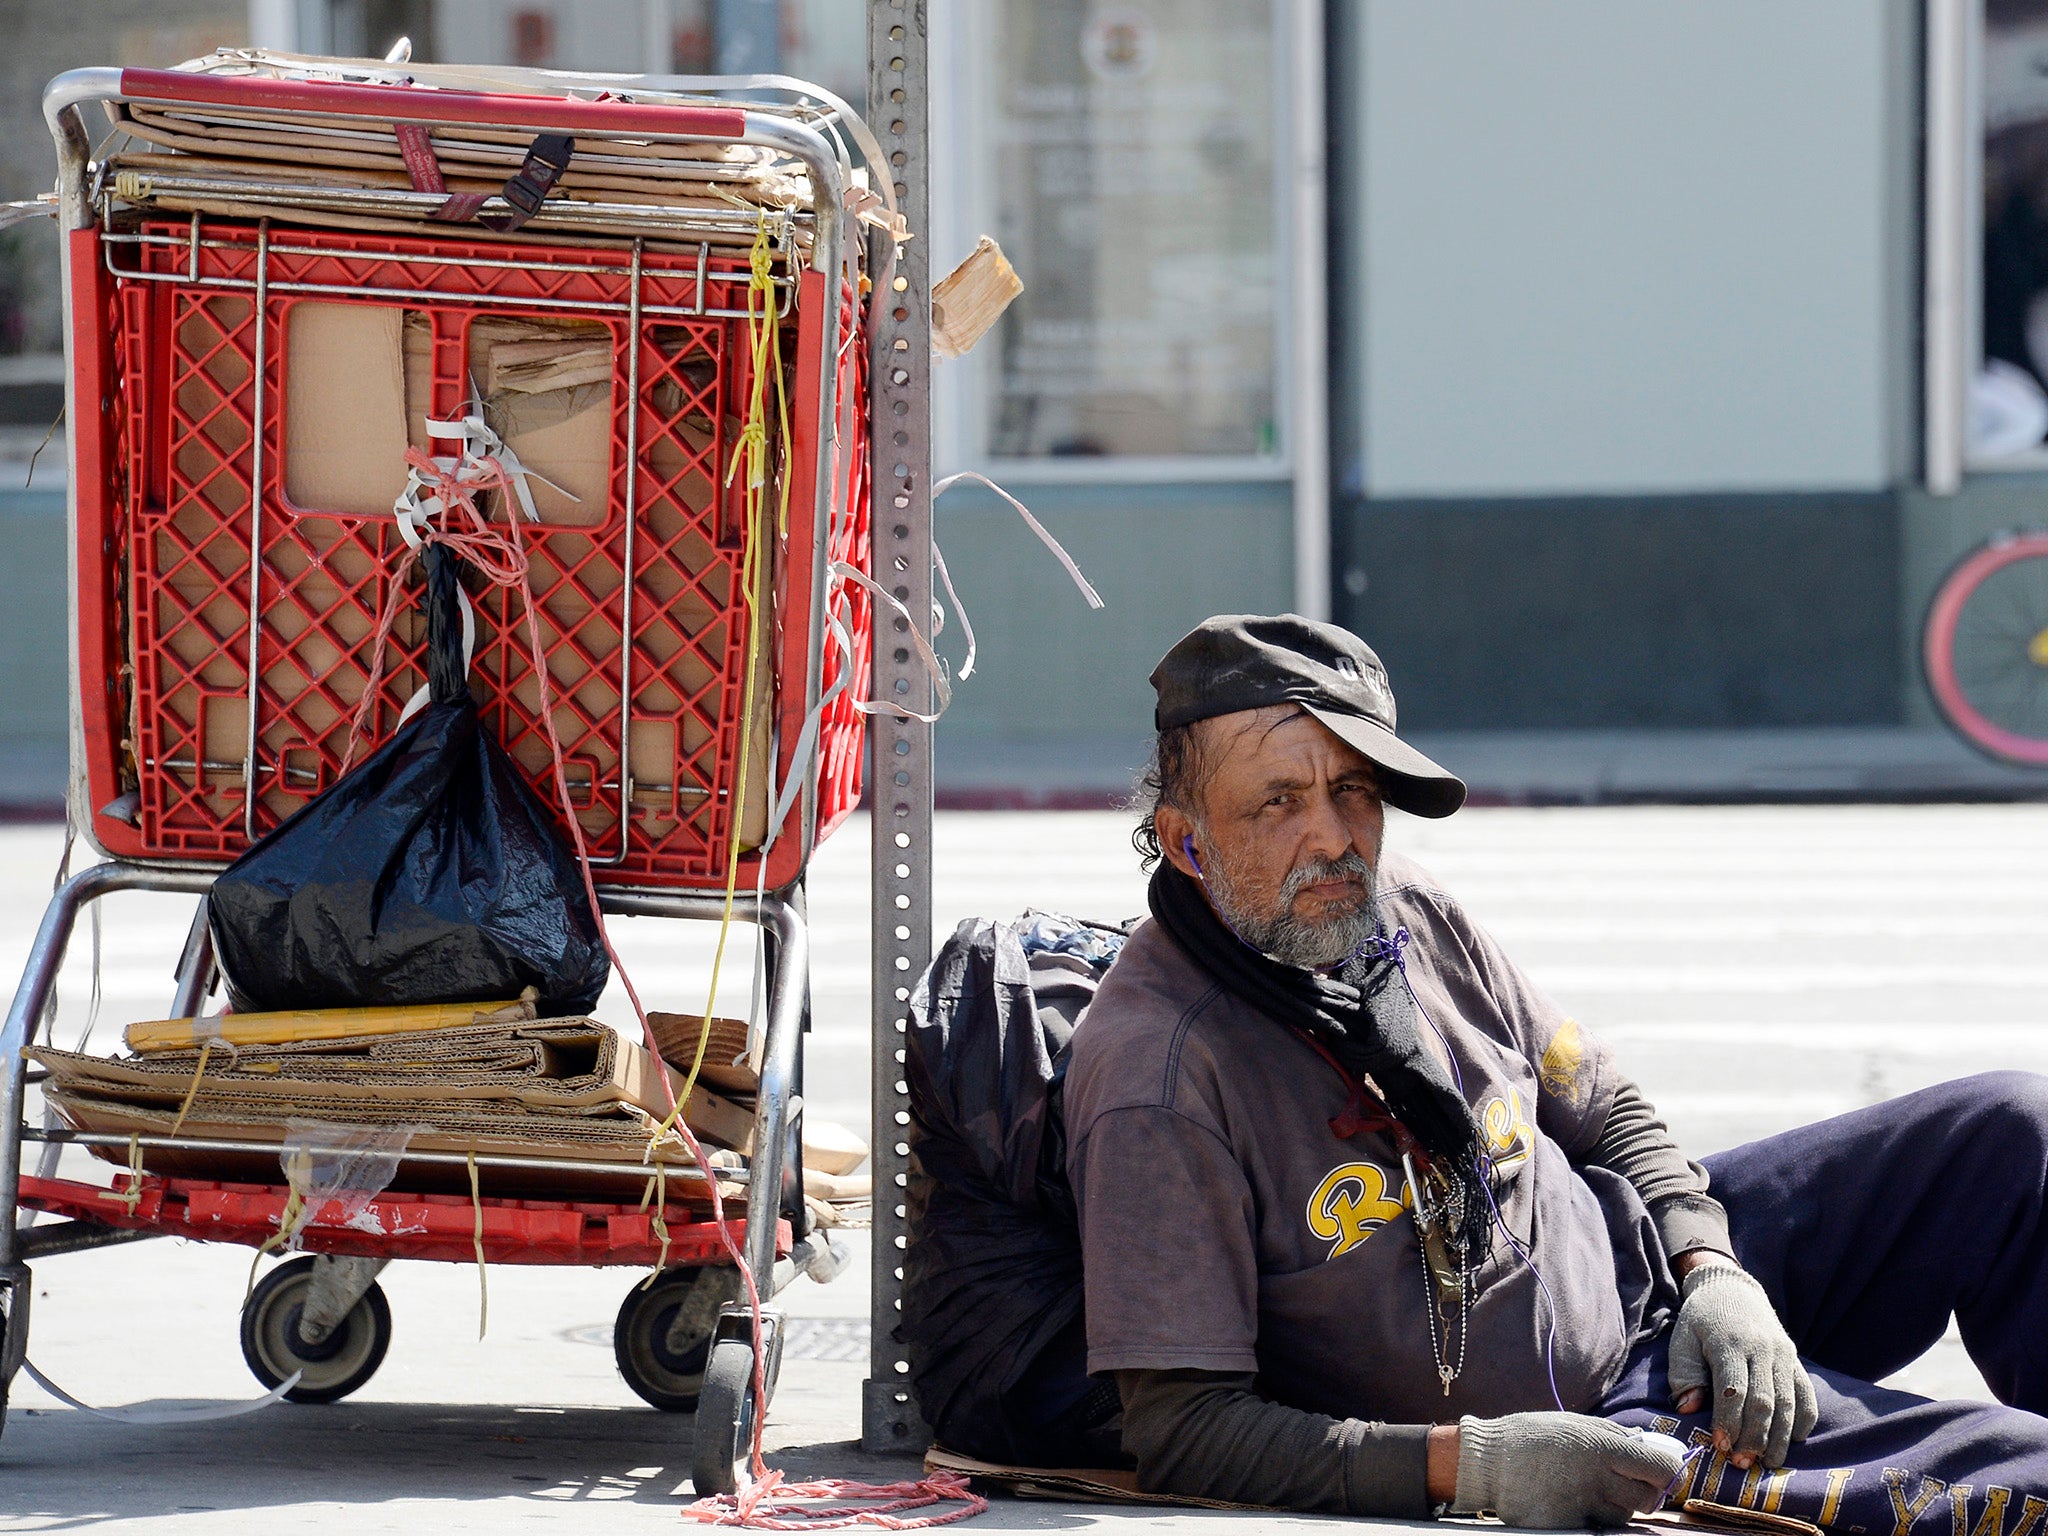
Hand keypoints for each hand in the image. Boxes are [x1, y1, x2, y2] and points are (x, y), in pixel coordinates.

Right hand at [1451, 1412, 1686, 1528]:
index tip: (1658, 1473)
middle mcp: (1598, 1479)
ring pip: (1623, 1517)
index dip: (1666, 1473)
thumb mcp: (1573, 1424)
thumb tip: (1645, 1446)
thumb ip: (1611, 1435)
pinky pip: (1596, 1527)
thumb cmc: (1531, 1437)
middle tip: (1624, 1484)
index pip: (1661, 1469)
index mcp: (1602, 1447)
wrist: (1488, 1463)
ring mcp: (1583, 1506)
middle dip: (1642, 1493)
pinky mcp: (1570, 1526)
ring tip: (1589, 1490)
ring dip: (1615, 1507)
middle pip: (1647, 1500)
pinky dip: (1591, 1518)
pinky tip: (1570, 1502)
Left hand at [1668, 1258, 1816, 1467]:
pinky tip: (1794, 1440)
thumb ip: (1683, 1374)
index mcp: (1729, 1343)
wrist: (1731, 1288)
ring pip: (1788, 1401)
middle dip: (1754, 1437)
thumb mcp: (1682, 1339)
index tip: (1720, 1446)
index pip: (1733, 1389)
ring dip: (1780, 1437)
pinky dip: (1803, 1419)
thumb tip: (1688, 1410)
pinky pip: (1806, 1393)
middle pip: (1764, 1401)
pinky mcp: (1795, 1359)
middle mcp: (1762, 1349)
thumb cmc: (1701, 1320)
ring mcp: (1783, 1354)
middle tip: (1742, 1463)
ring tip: (1768, 1462)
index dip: (1728, 1421)